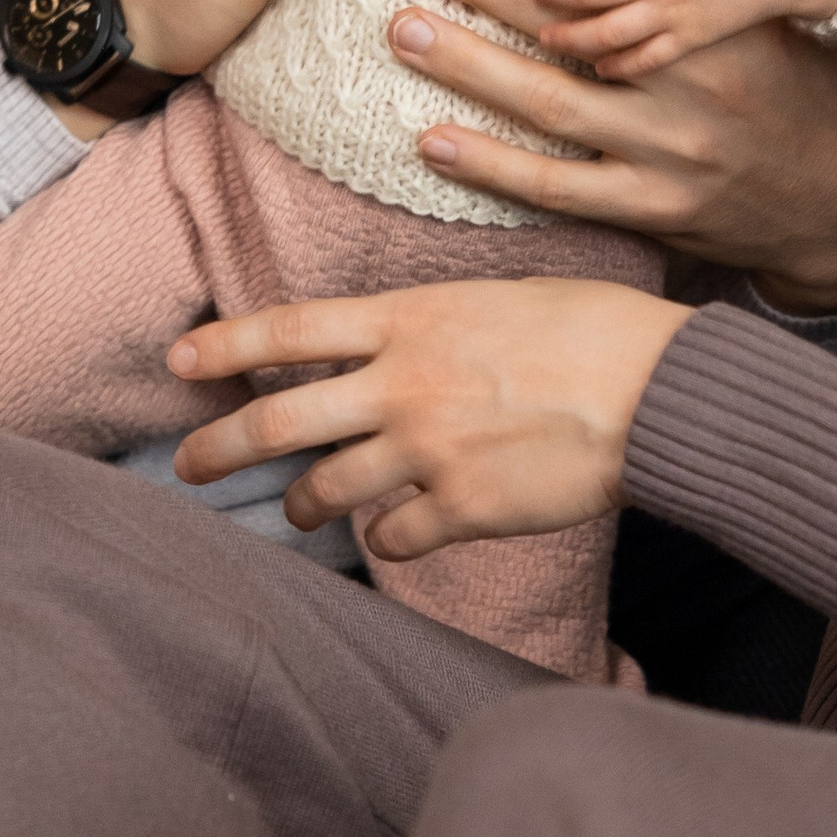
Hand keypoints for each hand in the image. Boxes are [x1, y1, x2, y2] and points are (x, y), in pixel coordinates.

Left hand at [169, 279, 691, 557]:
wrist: (656, 389)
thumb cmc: (592, 330)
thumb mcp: (496, 297)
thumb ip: (432, 325)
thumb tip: (395, 345)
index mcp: (410, 319)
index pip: (290, 329)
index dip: (225, 345)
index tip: (179, 361)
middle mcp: (403, 385)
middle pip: (279, 421)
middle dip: (220, 448)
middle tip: (188, 466)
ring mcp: (428, 451)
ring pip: (327, 489)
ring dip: (305, 504)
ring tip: (301, 509)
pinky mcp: (464, 510)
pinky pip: (394, 538)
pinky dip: (387, 538)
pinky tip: (399, 531)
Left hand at [387, 0, 836, 315]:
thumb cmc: (817, 82)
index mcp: (724, 18)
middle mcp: (694, 81)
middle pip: (574, 21)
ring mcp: (671, 150)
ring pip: (553, 103)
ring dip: (471, 66)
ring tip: (405, 28)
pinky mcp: (656, 207)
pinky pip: (561, 187)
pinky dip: (495, 166)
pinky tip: (434, 139)